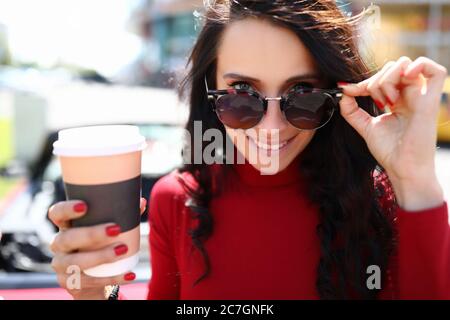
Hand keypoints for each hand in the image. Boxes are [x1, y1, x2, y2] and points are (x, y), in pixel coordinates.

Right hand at [48, 198, 146, 298]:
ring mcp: (62, 265)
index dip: (66, 209)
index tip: (84, 206)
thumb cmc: (100, 245)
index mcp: (67, 226)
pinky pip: (89, 282)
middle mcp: (59, 245)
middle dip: (91, 234)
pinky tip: (129, 274)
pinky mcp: (70, 283)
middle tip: (116, 229)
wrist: (93, 279)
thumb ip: (123, 215)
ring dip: (100, 256)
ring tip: (123, 250)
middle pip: (67, 238)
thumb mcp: (107, 230)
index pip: (57, 213)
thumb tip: (141, 202)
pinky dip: (112, 278)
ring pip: (76, 263)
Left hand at [338, 56, 446, 209]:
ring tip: (388, 102)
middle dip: (375, 81)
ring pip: (406, 65)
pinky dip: (418, 66)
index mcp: (398, 100)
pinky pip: (435, 70)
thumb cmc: (389, 151)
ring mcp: (422, 96)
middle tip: (375, 103)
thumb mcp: (365, 127)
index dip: (363, 82)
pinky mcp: (431, 100)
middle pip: (392, 67)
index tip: (348, 90)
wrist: (402, 168)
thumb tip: (343, 91)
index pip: (381, 77)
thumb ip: (352, 110)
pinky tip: (404, 79)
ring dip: (388, 79)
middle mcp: (411, 96)